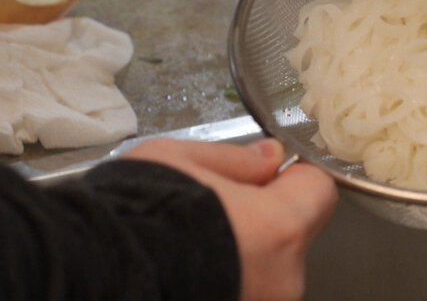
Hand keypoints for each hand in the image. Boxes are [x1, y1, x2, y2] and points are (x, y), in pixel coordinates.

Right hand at [124, 138, 336, 300]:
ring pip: (266, 271)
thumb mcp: (182, 161)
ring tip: (192, 243)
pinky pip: (244, 289)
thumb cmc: (133, 215)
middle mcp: (280, 281)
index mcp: (281, 229)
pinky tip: (186, 270)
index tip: (269, 174)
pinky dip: (226, 278)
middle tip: (216, 210)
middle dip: (264, 221)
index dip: (295, 177)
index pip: (320, 192)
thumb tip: (270, 159)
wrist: (86, 273)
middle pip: (293, 237)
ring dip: (243, 257)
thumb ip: (238, 159)